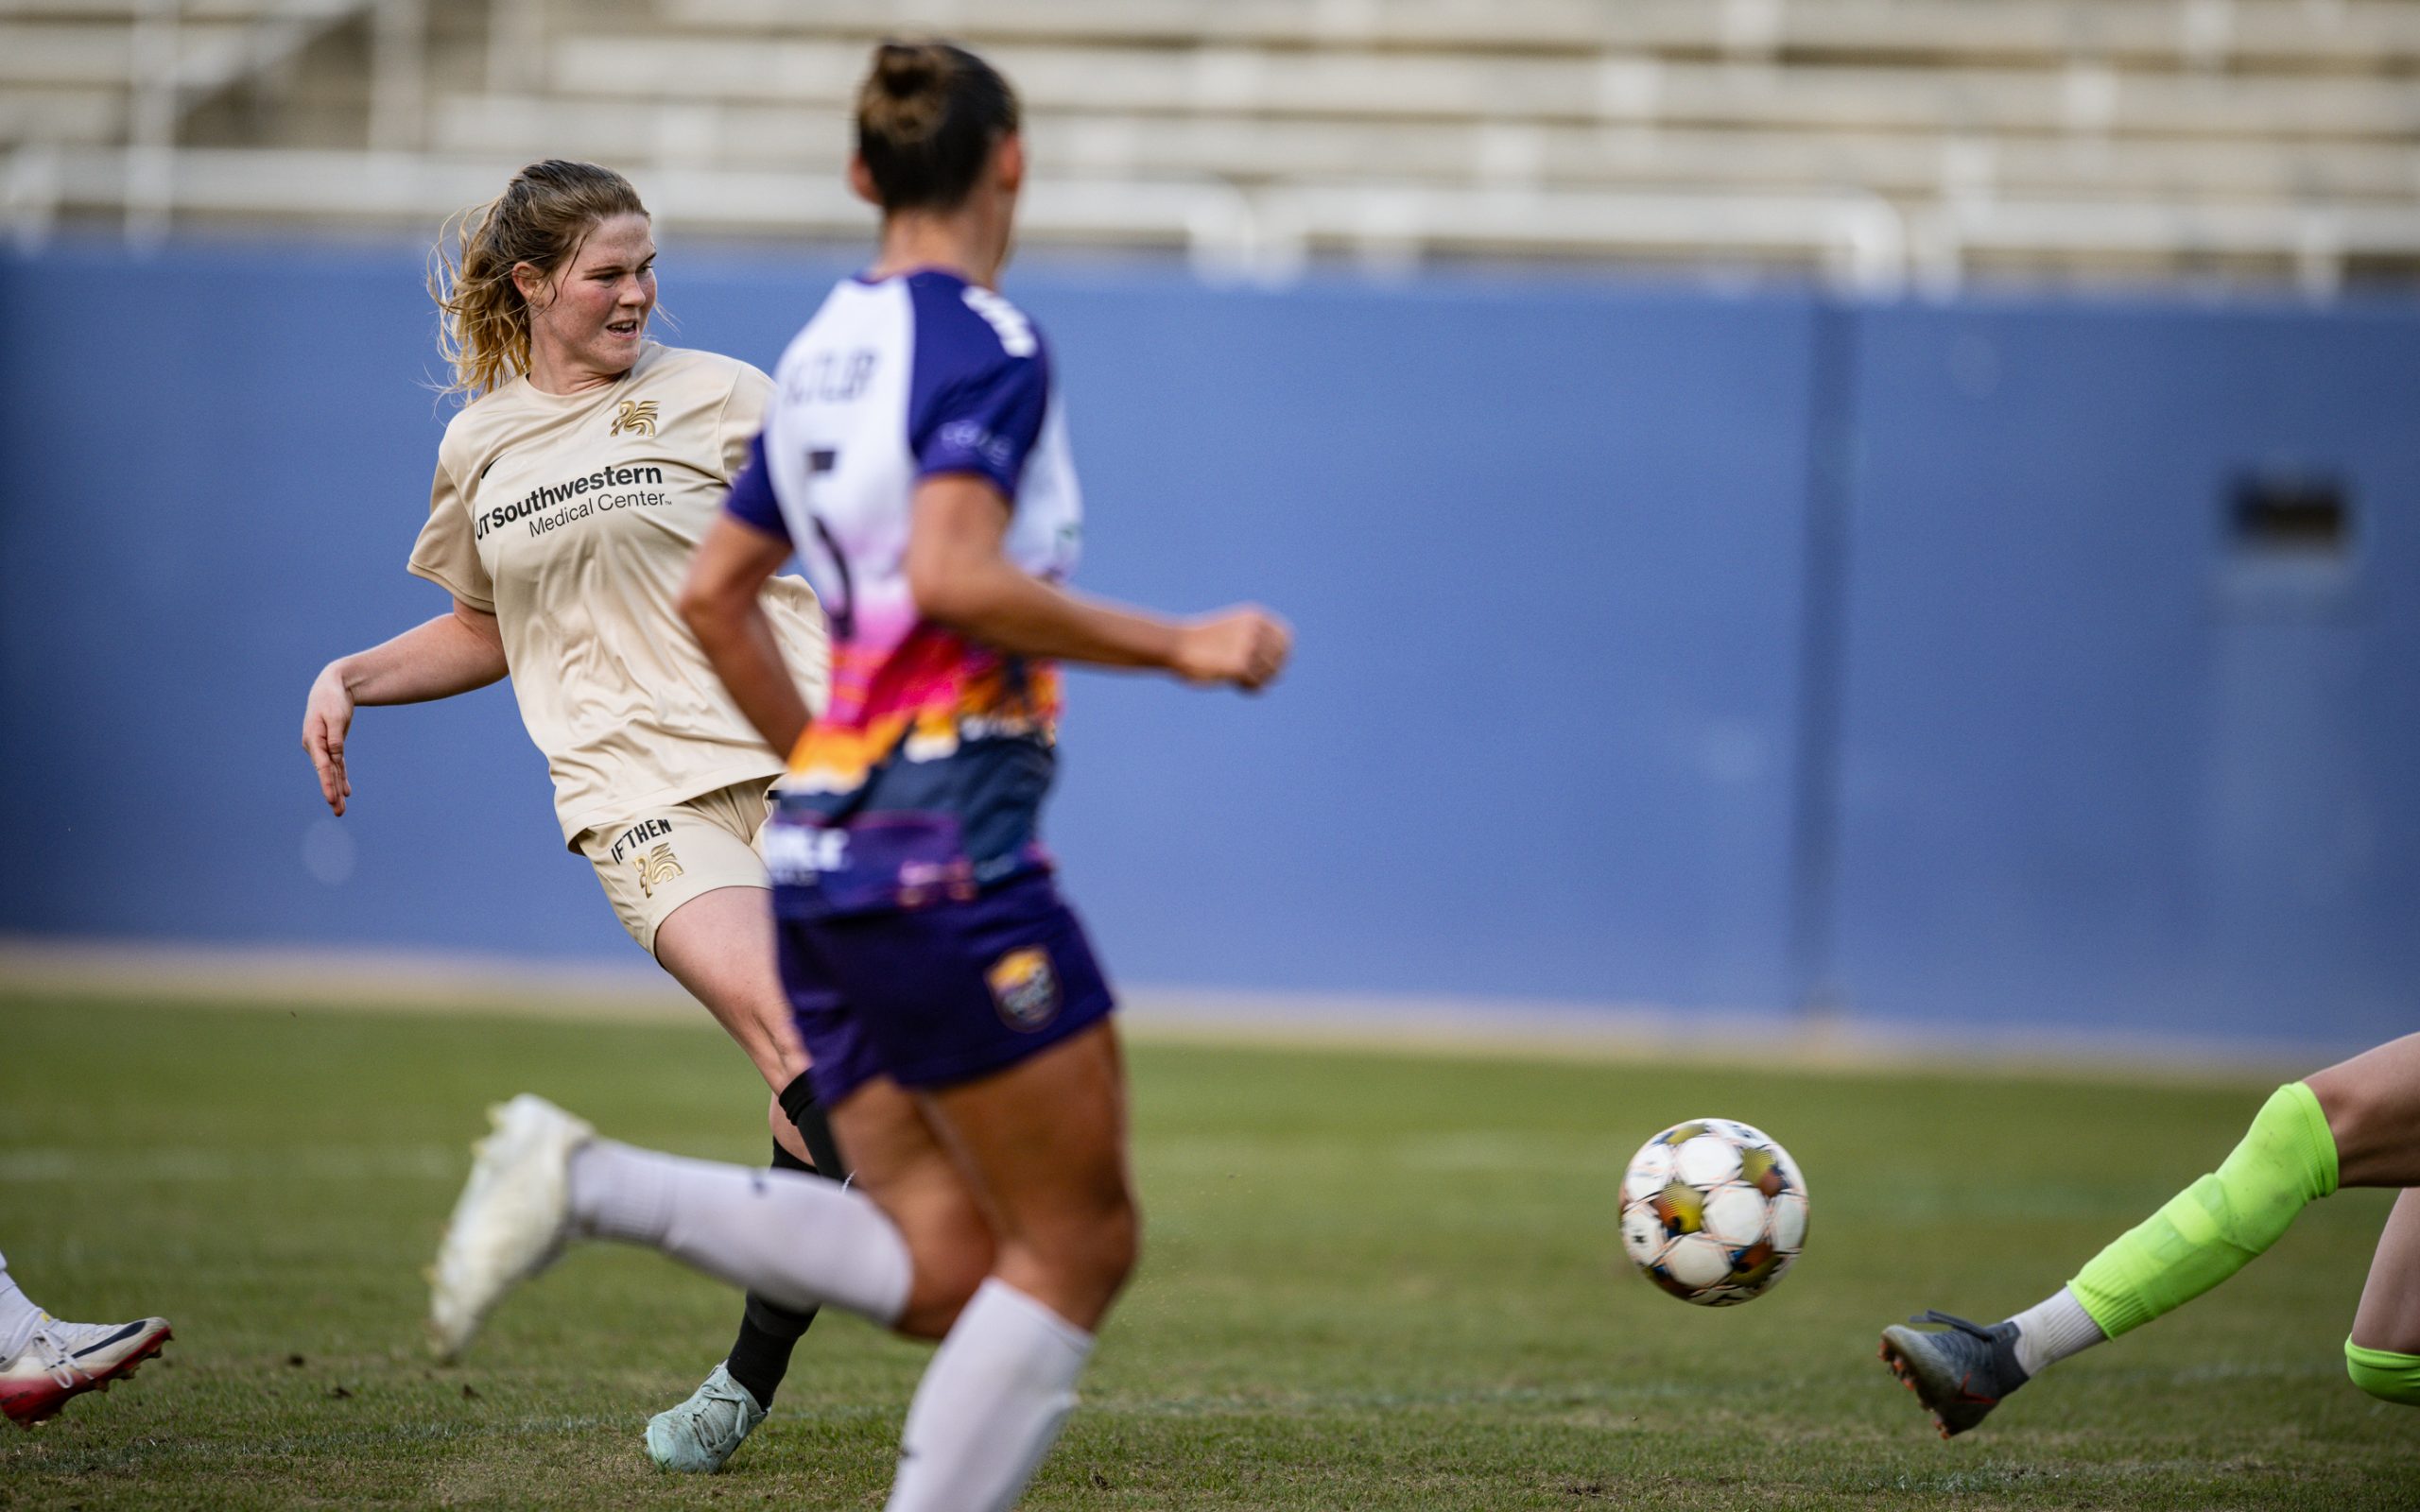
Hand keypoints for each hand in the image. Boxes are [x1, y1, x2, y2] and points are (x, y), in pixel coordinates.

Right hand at [302, 662, 356, 815]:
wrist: (331, 686)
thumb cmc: (333, 699)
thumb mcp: (336, 717)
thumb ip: (336, 738)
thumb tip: (335, 757)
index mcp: (313, 740)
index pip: (322, 766)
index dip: (327, 783)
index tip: (331, 798)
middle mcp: (315, 746)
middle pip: (326, 773)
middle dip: (332, 793)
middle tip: (338, 812)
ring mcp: (322, 746)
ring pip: (331, 772)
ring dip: (336, 789)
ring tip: (340, 809)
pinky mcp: (331, 745)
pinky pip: (336, 765)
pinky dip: (340, 777)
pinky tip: (345, 792)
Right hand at [1172, 606, 1291, 691]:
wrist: (1176, 644)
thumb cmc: (1203, 642)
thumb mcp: (1235, 630)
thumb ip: (1257, 640)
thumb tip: (1281, 667)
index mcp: (1256, 617)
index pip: (1286, 639)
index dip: (1281, 655)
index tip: (1266, 665)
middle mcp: (1255, 629)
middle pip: (1280, 660)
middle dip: (1268, 671)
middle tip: (1248, 675)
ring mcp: (1248, 646)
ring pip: (1270, 674)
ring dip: (1257, 681)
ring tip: (1239, 680)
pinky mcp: (1239, 664)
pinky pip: (1257, 685)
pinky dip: (1249, 689)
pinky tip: (1235, 685)